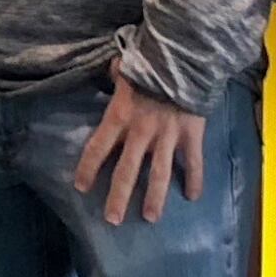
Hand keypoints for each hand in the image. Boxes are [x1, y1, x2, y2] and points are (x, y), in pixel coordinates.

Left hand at [73, 75, 205, 224]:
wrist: (184, 56)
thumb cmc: (150, 61)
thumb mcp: (126, 67)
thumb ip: (117, 76)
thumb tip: (111, 70)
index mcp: (119, 116)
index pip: (98, 147)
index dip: (88, 168)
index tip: (80, 187)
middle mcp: (141, 132)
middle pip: (126, 171)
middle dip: (118, 197)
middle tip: (112, 220)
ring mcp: (167, 136)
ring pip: (159, 174)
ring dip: (155, 198)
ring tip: (150, 218)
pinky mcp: (191, 135)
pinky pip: (193, 162)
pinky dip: (195, 180)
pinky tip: (193, 196)